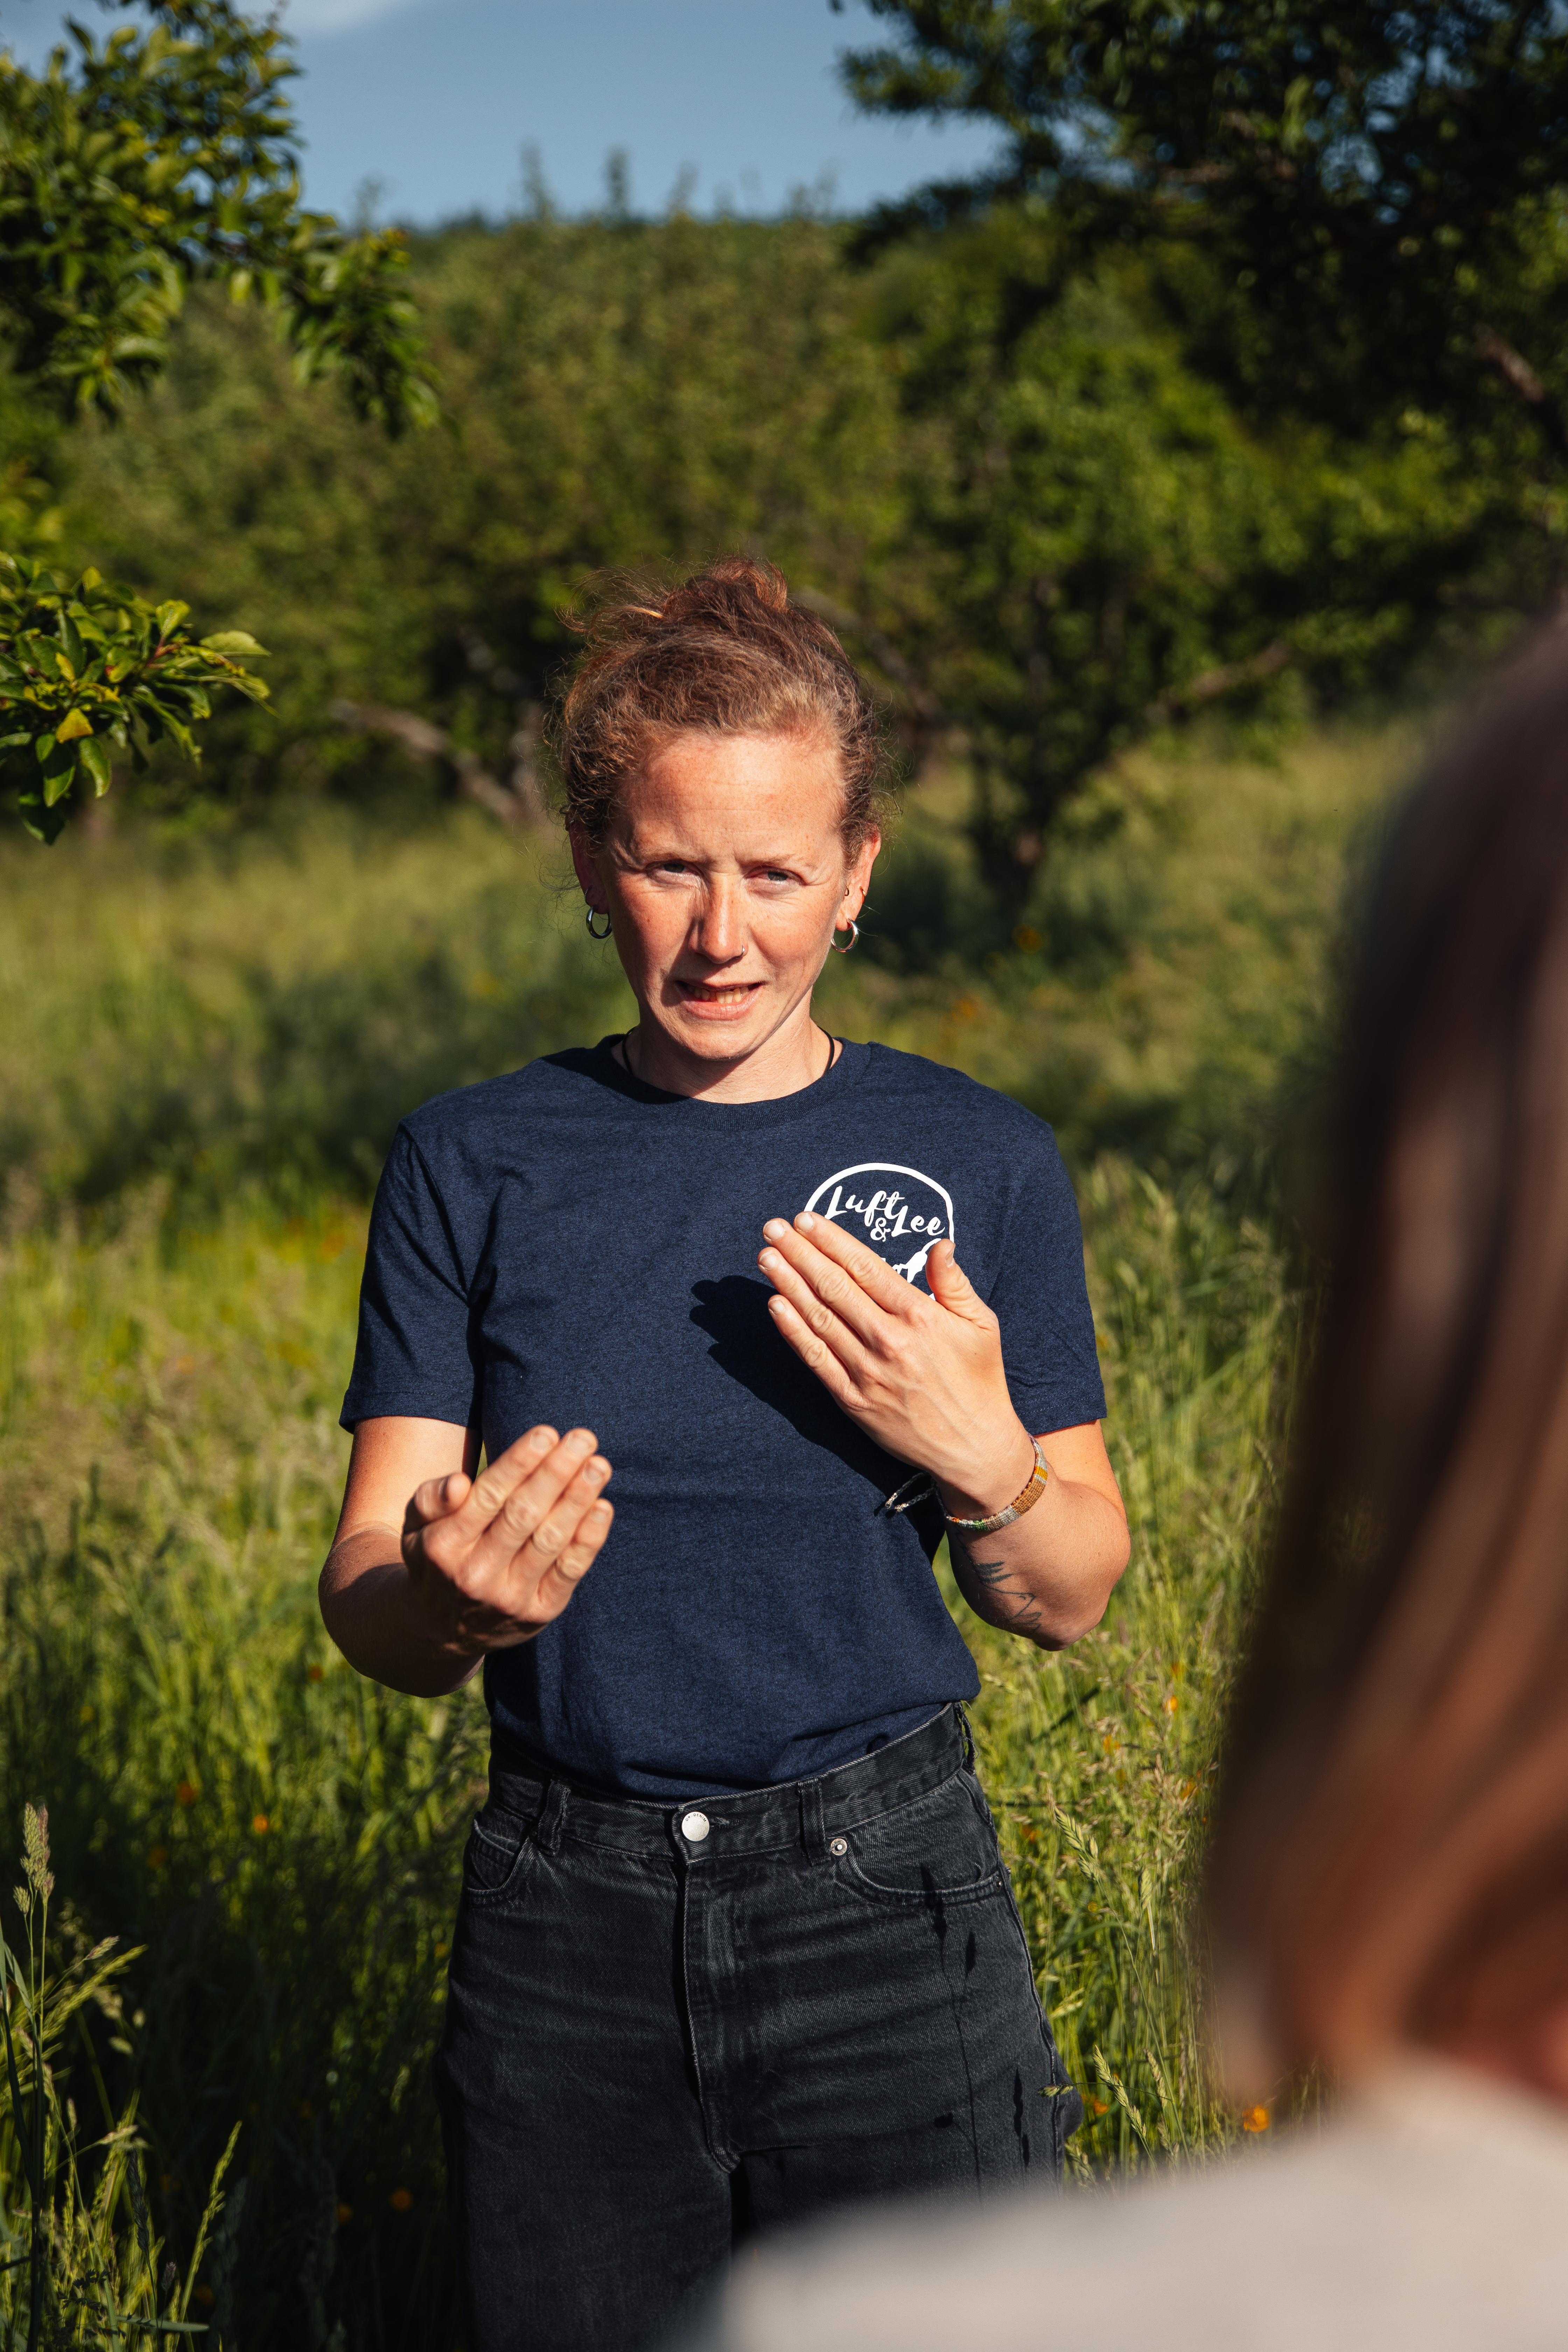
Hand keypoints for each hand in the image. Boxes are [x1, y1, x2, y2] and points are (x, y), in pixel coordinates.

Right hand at [401, 1425, 613, 1656]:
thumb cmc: (435, 1556)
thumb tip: (458, 1483)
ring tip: (599, 1466)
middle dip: (556, 1472)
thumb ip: (431, 1499)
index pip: (488, 1496)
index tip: (547, 1433)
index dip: (520, 1463)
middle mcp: (477, 1573)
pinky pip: (569, 1571)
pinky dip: (589, 1539)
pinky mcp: (539, 1612)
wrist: (441, 1631)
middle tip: (584, 1438)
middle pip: (524, 1514)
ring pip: (550, 1540)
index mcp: (444, 1545)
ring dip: (578, 1499)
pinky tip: (602, 1507)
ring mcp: (510, 1596)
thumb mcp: (415, 1527)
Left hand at [758, 1213, 1035, 1515]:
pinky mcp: (853, 1401)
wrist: (974, 1448)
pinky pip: (816, 1359)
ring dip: (788, 1284)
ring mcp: (868, 1373)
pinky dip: (793, 1331)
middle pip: (834, 1286)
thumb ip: (954, 1282)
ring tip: (767, 1257)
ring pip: (819, 1318)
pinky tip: (775, 1306)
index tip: (806, 1220)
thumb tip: (939, 1244)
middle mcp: (890, 1341)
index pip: (865, 1267)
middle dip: (800, 1253)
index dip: (831, 1240)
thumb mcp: (982, 1325)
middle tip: (773, 1228)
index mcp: (920, 1316)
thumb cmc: (980, 1381)